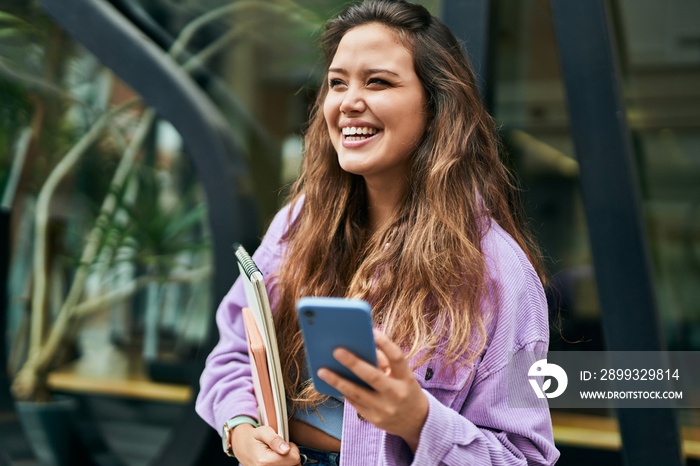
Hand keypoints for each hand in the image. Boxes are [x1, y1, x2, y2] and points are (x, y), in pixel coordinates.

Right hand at [230, 423, 301, 464]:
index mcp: (265, 461)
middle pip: (293, 465)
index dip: (292, 448)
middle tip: (281, 448)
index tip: (285, 444)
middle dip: (290, 456)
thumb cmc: (253, 438)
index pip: (294, 458)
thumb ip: (275, 439)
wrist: (241, 446)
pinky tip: (276, 459)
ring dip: (287, 461)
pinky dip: (283, 464)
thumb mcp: (263, 432)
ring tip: (278, 453)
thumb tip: (286, 449)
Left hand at [317, 330, 428, 450]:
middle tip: (336, 350)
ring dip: (337, 381)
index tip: (372, 331)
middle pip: (373, 377)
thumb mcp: (403, 376)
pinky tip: (330, 382)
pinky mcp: (374, 419)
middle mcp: (396, 395)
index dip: (386, 344)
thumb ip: (385, 362)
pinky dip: (342, 391)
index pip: (397, 358)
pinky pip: (354, 402)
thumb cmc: (405, 390)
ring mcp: (384, 409)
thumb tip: (360, 347)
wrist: (417, 422)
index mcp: (406, 379)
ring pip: (357, 393)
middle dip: (353, 363)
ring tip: (322, 371)